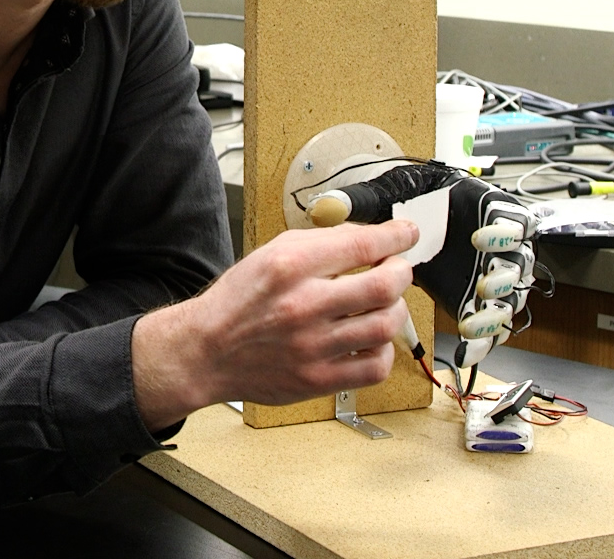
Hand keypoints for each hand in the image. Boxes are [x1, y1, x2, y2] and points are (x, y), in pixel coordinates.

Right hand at [132, 220, 417, 430]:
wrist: (206, 351)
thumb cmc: (238, 302)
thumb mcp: (270, 254)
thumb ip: (320, 244)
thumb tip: (369, 239)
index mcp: (290, 266)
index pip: (362, 244)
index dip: (396, 236)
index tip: (407, 234)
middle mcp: (303, 305)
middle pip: (384, 285)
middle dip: (401, 272)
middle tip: (397, 270)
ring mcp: (313, 346)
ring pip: (386, 325)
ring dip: (395, 310)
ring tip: (384, 304)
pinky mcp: (318, 379)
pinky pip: (375, 367)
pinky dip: (383, 350)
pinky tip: (370, 340)